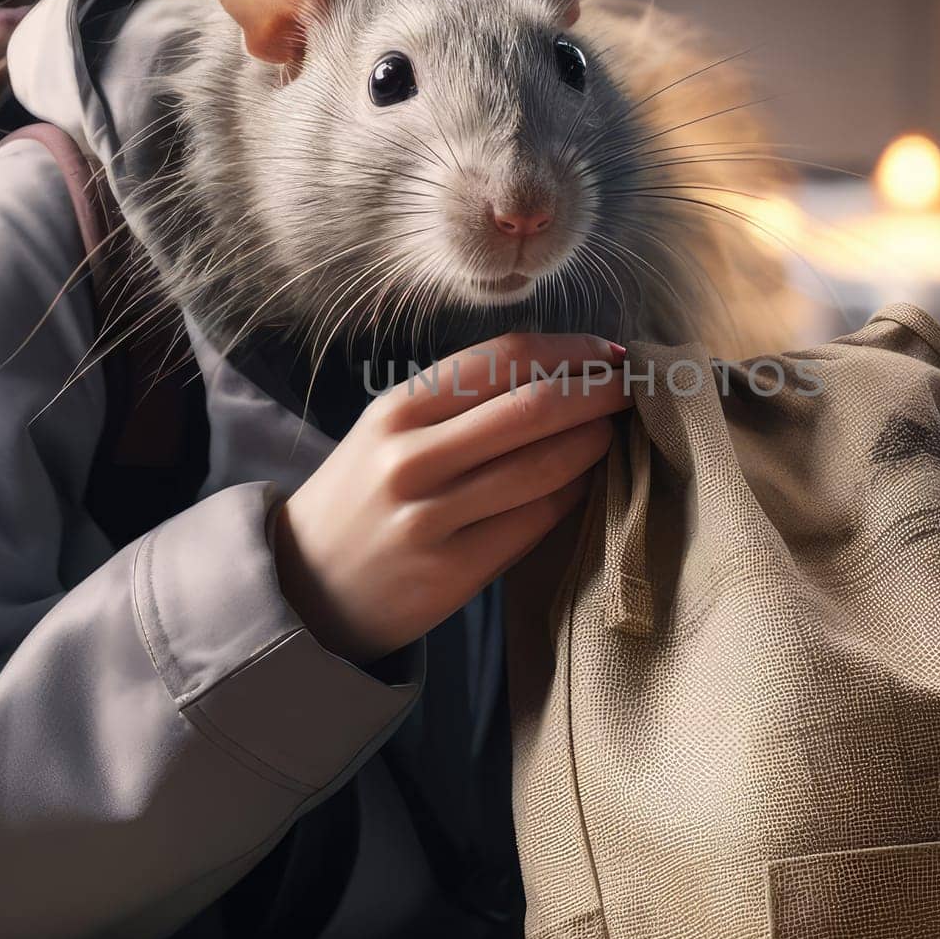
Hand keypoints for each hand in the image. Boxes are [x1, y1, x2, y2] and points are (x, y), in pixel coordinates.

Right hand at [273, 333, 628, 665]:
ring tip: (617, 433)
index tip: (610, 353)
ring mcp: (430, 518)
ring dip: (596, 443)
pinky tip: (590, 483)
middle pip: (533, 407)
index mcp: (397, 411)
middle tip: (635, 389)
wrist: (305, 588)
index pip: (504, 358)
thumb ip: (460, 403)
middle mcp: (411, 459)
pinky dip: (574, 495)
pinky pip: (535, 521)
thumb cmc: (363, 498)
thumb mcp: (389, 433)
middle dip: (598, 392)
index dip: (570, 350)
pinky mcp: (451, 571)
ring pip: (543, 466)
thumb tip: (563, 369)